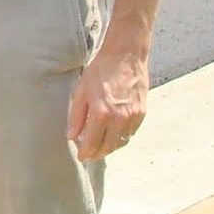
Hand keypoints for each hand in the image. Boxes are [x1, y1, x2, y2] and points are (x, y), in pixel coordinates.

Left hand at [67, 44, 148, 159]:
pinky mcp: (141, 113)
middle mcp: (119, 118)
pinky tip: (113, 135)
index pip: (92, 143)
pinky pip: (131, 133)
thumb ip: (77, 116)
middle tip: (89, 155)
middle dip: (97, 154)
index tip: (81, 157)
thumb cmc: (100, 71)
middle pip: (108, 147)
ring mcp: (132, 116)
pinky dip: (121, 138)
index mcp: (101, 113)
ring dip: (110, 148)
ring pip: (121, 143)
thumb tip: (72, 136)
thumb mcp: (81, 91)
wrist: (125, 56)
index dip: (86, 153)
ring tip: (100, 147)